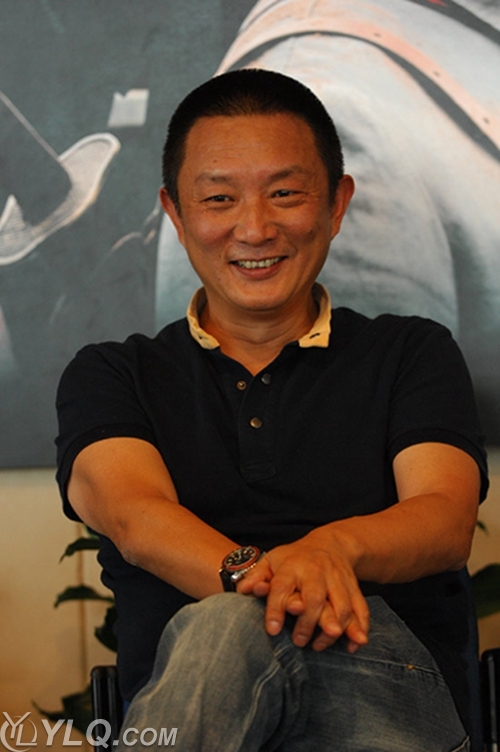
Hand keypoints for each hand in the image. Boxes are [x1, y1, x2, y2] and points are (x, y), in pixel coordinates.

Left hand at [237, 531, 368, 651]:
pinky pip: (361, 609)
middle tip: (298, 642)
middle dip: (309, 622)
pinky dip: (360, 628)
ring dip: (334, 628)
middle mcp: (317, 571)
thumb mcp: (272, 560)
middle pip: (315, 597)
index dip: (276, 608)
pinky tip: (354, 644)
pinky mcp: (354, 588)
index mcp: (293, 565)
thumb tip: (242, 590)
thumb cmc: (295, 558)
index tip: (271, 630)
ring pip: (341, 605)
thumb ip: (256, 576)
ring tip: (320, 646)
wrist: (331, 543)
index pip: (282, 586)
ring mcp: (338, 579)